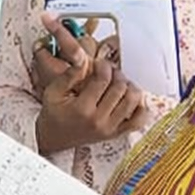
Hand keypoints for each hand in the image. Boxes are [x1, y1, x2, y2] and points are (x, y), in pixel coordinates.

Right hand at [35, 19, 145, 154]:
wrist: (54, 137)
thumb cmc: (53, 113)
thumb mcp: (54, 91)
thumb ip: (70, 74)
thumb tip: (82, 57)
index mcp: (82, 109)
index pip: (103, 80)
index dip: (104, 66)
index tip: (99, 63)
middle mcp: (99, 120)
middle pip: (120, 88)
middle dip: (116, 74)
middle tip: (109, 71)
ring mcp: (110, 129)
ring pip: (132, 101)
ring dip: (129, 87)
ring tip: (119, 83)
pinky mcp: (116, 134)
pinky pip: (138, 121)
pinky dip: (140, 108)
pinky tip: (131, 98)